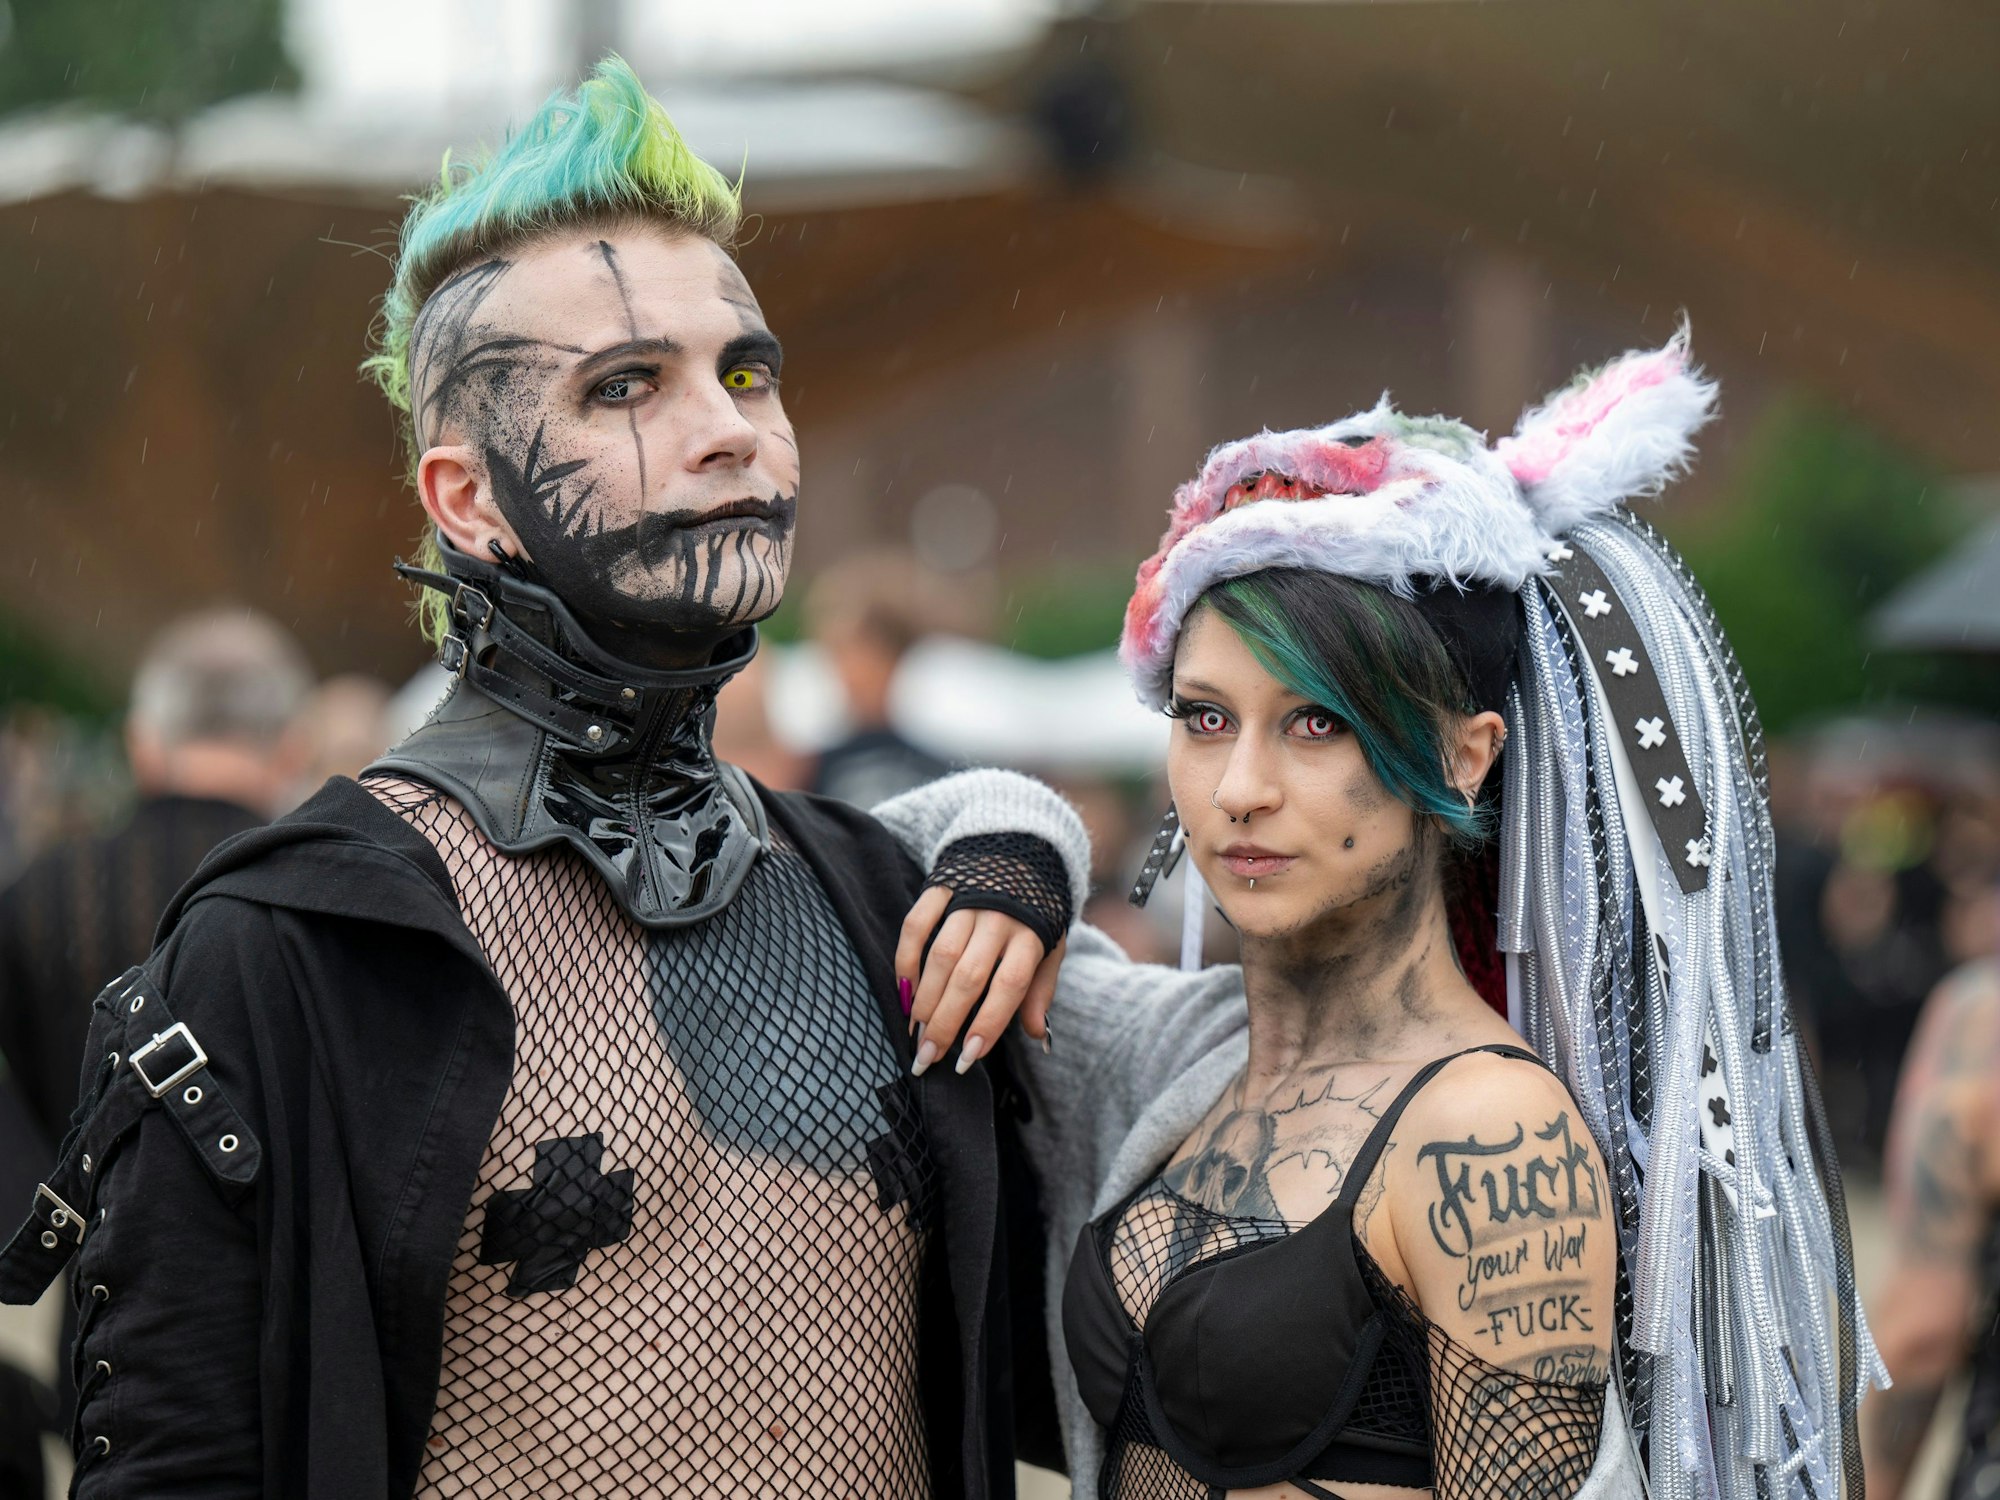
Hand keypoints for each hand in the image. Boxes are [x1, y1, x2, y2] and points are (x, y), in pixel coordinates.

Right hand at [895, 886, 1064, 1075]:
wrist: (1022, 851)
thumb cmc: (1036, 914)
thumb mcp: (1051, 948)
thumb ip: (1040, 990)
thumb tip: (1037, 1035)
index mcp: (1031, 935)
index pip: (1009, 985)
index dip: (988, 1023)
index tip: (968, 1057)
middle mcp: (999, 918)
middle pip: (969, 976)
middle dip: (946, 1021)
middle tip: (928, 1055)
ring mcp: (968, 901)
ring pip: (941, 955)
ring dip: (925, 998)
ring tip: (915, 1032)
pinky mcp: (941, 887)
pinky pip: (916, 924)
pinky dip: (906, 959)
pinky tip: (904, 990)